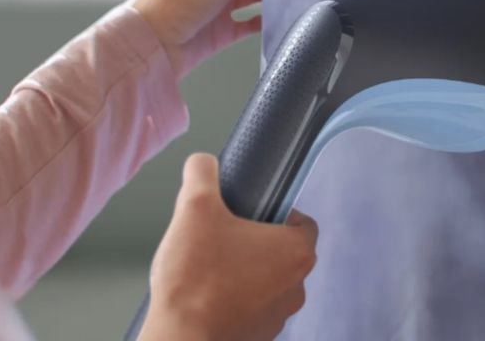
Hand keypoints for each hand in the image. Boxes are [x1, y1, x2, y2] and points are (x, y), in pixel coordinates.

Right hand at [141, 153, 318, 340]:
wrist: (182, 340)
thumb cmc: (195, 280)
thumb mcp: (194, 208)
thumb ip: (202, 174)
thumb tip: (203, 162)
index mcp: (296, 252)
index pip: (302, 222)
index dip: (277, 212)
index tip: (251, 212)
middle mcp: (296, 286)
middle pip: (284, 251)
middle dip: (256, 242)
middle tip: (224, 236)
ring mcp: (278, 315)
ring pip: (268, 281)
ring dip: (246, 272)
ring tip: (211, 267)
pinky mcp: (259, 335)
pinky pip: (253, 307)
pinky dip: (236, 299)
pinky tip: (207, 294)